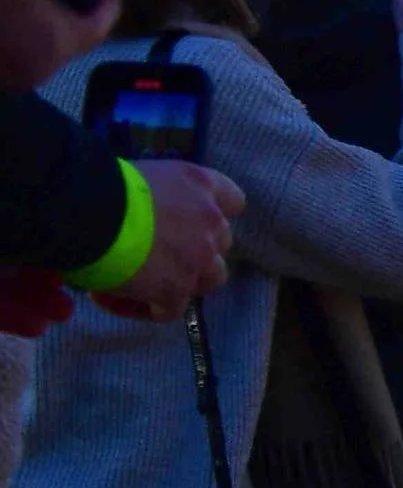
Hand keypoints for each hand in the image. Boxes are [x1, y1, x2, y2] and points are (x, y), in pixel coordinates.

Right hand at [86, 160, 241, 319]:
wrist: (85, 211)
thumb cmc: (100, 185)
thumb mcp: (141, 177)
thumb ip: (160, 197)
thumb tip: (143, 219)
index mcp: (201, 184)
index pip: (233, 201)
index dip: (211, 216)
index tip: (189, 223)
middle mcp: (210, 221)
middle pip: (219, 243)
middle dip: (193, 250)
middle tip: (152, 253)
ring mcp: (199, 259)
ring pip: (209, 279)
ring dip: (181, 281)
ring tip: (140, 279)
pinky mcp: (177, 290)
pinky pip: (169, 309)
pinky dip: (142, 308)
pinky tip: (107, 298)